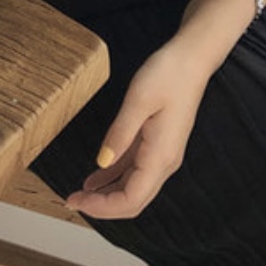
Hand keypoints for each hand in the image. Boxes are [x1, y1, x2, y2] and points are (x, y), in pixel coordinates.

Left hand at [65, 39, 209, 219]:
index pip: (131, 200)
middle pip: (133, 200)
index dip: (102, 207)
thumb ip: (119, 134)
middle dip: (102, 206)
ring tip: (80, 193)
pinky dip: (115, 177)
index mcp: (160, 155)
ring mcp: (163, 153)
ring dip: (108, 195)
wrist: (192, 58)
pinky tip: (97, 177)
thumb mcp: (138, 99)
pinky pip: (136, 170)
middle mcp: (165, 161)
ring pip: (134, 188)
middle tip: (72, 200)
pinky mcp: (159, 143)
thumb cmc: (169, 74)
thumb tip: (101, 163)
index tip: (76, 200)